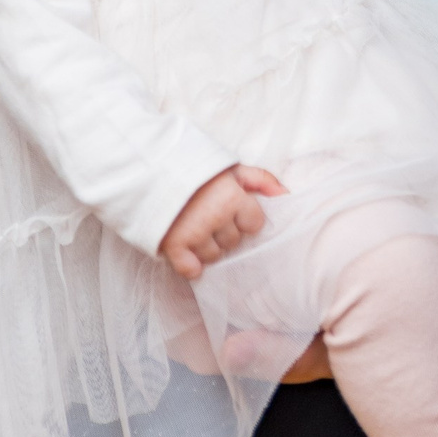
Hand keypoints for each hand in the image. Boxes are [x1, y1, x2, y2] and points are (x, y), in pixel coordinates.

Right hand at [159, 162, 285, 279]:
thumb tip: (286, 194)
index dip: (244, 219)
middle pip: (233, 242)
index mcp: (232, 196)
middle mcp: (215, 216)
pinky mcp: (173, 244)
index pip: (254, 225)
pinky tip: (187, 254)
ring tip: (196, 229)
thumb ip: (261, 179)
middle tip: (209, 217)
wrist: (151, 170)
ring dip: (207, 247)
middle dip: (225, 233)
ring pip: (214, 256)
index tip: (231, 211)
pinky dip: (190, 265)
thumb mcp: (232, 168)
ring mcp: (194, 232)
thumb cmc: (197, 172)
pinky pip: (190, 269)